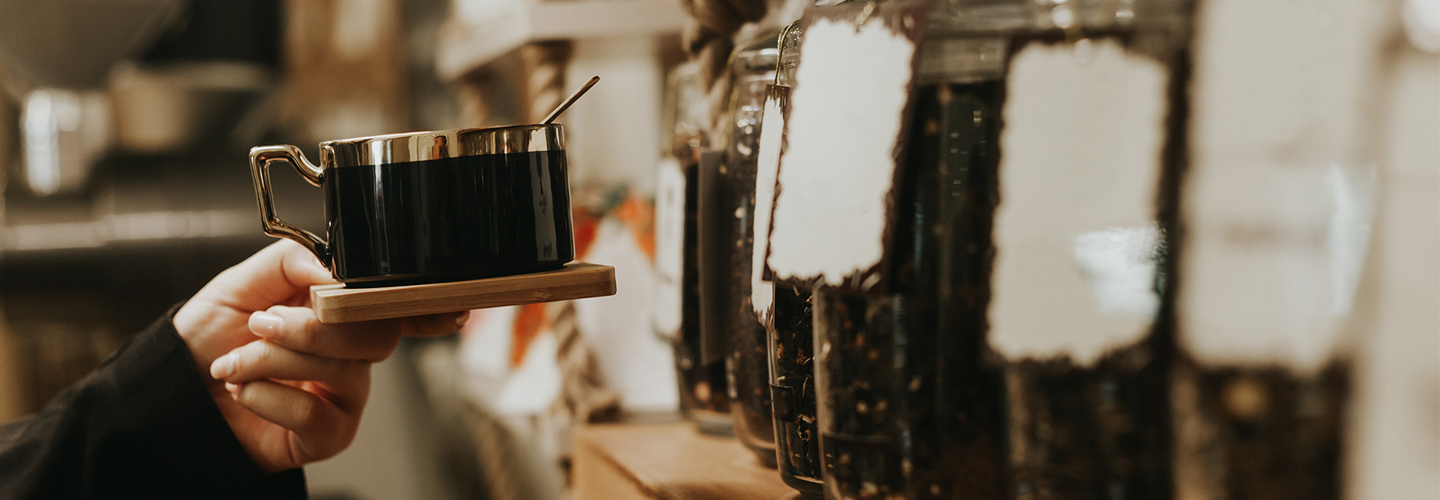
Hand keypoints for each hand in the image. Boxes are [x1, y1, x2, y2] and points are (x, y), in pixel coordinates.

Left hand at [173, 240, 465, 471]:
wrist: (176, 390)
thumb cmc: (211, 337)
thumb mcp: (241, 281)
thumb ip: (292, 261)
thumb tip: (333, 269)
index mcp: (341, 312)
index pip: (397, 306)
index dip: (429, 307)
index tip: (447, 306)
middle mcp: (353, 353)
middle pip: (373, 335)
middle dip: (309, 328)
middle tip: (262, 324)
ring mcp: (346, 396)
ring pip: (341, 370)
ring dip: (273, 361)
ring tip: (233, 363)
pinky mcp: (329, 436)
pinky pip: (316, 414)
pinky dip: (269, 397)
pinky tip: (244, 391)